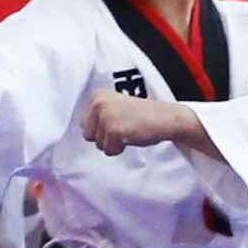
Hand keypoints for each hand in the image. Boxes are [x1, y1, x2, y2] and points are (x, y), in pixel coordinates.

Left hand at [78, 90, 206, 154]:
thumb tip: (83, 133)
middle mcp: (98, 103)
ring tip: (128, 131)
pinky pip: (109, 151)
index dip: (102, 129)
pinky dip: (120, 149)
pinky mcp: (113, 130)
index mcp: (97, 96)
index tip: (118, 121)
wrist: (165, 118)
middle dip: (105, 137)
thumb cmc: (142, 115)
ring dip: (114, 143)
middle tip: (124, 127)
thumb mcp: (115, 107)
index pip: (85, 125)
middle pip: (88, 136)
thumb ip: (98, 116)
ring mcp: (105, 116)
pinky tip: (131, 136)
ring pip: (98, 145)